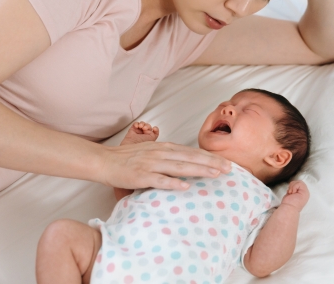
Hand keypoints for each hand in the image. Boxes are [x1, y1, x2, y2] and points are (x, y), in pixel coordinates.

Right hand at [99, 141, 231, 190]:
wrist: (104, 161)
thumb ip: (168, 156)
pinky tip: (185, 187)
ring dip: (198, 170)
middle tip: (229, 169)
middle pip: (190, 158)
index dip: (210, 157)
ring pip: (179, 167)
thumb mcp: (152, 152)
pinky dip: (172, 183)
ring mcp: (151, 164)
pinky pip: (159, 180)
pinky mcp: (141, 176)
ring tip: (215, 174)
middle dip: (211, 163)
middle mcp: (161, 153)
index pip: (192, 152)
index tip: (226, 162)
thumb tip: (186, 162)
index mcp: (164, 148)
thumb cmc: (128, 159)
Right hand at [120, 121, 159, 145]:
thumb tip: (155, 131)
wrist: (131, 147)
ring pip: (142, 124)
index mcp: (150, 139)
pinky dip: (136, 123)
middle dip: (147, 126)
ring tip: (141, 126)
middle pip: (148, 127)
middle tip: (145, 128)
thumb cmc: (141, 147)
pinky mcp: (132, 131)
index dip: (155, 129)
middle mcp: (144, 136)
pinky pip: (135, 124)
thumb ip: (154, 136)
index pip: (154, 132)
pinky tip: (137, 126)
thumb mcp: (151, 141)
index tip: (154, 128)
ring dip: (142, 124)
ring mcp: (138, 133)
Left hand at [280, 180, 309, 210]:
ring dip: (292, 187)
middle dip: (292, 186)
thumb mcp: (291, 193)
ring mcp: (306, 192)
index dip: (292, 186)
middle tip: (290, 193)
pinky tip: (293, 193)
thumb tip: (292, 183)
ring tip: (291, 193)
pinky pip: (299, 183)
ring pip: (299, 182)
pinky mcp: (305, 192)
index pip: (298, 184)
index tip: (290, 193)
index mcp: (302, 193)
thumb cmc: (288, 203)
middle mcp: (305, 192)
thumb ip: (294, 188)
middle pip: (298, 182)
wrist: (289, 208)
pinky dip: (294, 187)